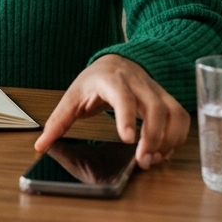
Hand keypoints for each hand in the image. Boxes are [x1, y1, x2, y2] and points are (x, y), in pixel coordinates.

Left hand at [34, 54, 188, 169]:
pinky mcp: (167, 99)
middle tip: (143, 160)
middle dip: (153, 137)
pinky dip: (177, 137)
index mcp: (111, 80)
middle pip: (155, 108)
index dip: (128, 117)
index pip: (123, 96)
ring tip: (153, 159)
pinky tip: (163, 151)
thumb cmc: (94, 81)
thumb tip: (40, 145)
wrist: (116, 61)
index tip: (129, 140)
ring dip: (168, 140)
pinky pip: (181, 118)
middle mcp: (138, 83)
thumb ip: (58, 122)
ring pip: (173, 113)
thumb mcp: (72, 97)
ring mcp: (156, 90)